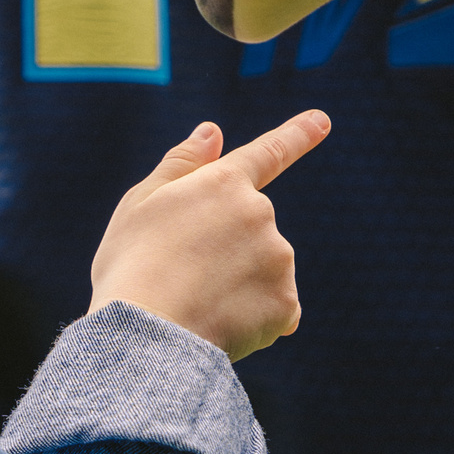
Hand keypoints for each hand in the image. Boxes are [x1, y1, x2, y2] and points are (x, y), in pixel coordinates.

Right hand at [89, 112, 328, 360]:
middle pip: (252, 229)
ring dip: (238, 284)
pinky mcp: (286, 303)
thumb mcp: (140, 204)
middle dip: (228, 247)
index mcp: (224, 182)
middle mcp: (260, 213)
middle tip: (183, 272)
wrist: (144, 333)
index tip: (322, 120)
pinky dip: (253, 318)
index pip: (268, 152)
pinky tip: (220, 325)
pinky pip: (275, 310)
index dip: (297, 135)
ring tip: (195, 302)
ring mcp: (277, 258)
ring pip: (263, 270)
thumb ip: (181, 165)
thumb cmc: (131, 265)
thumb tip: (213, 132)